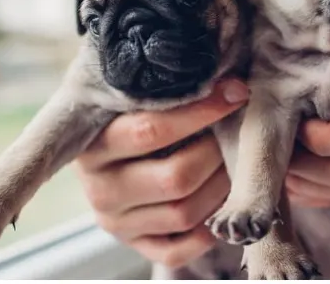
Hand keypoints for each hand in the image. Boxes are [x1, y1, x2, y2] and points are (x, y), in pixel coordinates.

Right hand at [74, 79, 248, 267]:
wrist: (108, 162)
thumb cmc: (129, 119)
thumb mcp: (132, 101)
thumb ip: (162, 92)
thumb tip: (226, 80)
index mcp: (94, 146)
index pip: (151, 131)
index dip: (201, 112)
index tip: (236, 93)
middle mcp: (100, 190)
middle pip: (176, 177)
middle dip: (216, 153)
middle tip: (235, 133)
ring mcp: (118, 224)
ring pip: (186, 213)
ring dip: (221, 188)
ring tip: (231, 162)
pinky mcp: (138, 247)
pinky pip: (182, 248)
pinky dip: (209, 227)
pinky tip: (217, 200)